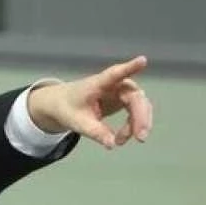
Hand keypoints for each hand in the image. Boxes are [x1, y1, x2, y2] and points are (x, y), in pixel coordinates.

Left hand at [27, 55, 152, 148]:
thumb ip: (95, 132)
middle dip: (140, 117)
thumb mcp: (77, 122)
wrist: (63, 105)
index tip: (142, 60)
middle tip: (141, 138)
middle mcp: (115, 84)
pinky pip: (136, 113)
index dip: (130, 68)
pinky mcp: (125, 101)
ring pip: (140, 106)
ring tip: (121, 142)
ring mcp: (122, 91)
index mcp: (99, 83)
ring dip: (138, 124)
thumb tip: (112, 144)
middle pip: (135, 97)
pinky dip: (132, 127)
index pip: (116, 74)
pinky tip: (119, 139)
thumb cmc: (68, 107)